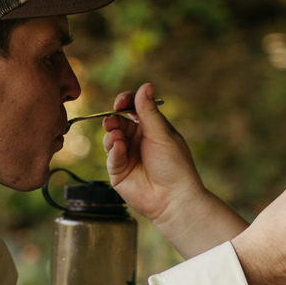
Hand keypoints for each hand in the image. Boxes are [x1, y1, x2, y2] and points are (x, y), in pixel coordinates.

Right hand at [102, 84, 210, 228]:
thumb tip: (146, 85)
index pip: (133, 108)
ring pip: (110, 138)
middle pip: (117, 122)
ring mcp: (126, 155)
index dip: (125, 102)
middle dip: (113, 119)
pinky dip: (114, 151)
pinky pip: (111, 157)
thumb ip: (149, 111)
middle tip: (113, 121)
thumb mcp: (162, 134)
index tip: (120, 102)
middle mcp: (137, 140)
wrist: (174, 198)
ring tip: (117, 138)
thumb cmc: (175, 165)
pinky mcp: (118, 171)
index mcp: (151, 128)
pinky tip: (119, 149)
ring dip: (112, 134)